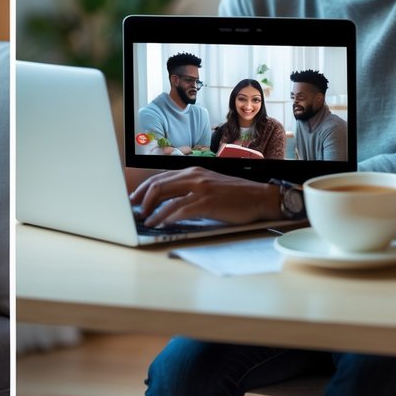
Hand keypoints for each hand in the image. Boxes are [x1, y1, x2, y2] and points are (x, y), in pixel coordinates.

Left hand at [129, 166, 277, 226]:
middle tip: (134, 210)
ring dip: (152, 210)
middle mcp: (194, 176)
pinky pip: (181, 210)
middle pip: (159, 185)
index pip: (161, 177)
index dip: (144, 189)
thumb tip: (170, 202)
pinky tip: (161, 224)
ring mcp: (201, 188)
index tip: (135, 199)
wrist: (261, 197)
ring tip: (144, 220)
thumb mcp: (210, 185)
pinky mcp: (208, 202)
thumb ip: (191, 189)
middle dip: (142, 198)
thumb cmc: (236, 194)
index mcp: (193, 171)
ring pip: (167, 197)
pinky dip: (167, 217)